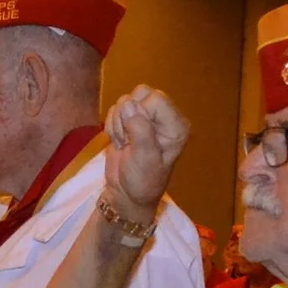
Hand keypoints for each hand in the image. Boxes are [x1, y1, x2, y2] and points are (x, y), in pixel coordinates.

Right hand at [102, 85, 189, 210]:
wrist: (127, 194)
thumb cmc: (142, 180)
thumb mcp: (144, 159)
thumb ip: (140, 130)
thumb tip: (128, 104)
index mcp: (175, 126)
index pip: (155, 99)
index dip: (140, 114)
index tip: (137, 136)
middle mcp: (164, 118)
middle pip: (140, 93)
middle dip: (127, 116)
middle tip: (129, 139)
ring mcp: (147, 118)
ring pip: (125, 100)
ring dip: (118, 123)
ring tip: (125, 143)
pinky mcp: (131, 120)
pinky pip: (115, 109)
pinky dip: (112, 125)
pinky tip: (120, 141)